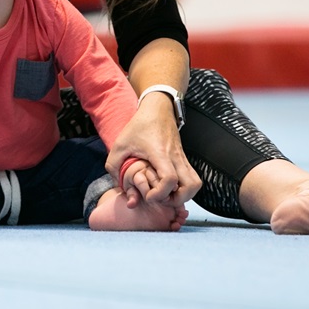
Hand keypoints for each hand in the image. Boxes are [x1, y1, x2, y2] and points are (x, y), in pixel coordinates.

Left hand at [106, 92, 200, 206]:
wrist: (157, 109)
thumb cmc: (139, 126)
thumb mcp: (120, 143)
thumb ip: (113, 165)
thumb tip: (118, 184)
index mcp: (160, 153)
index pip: (169, 179)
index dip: (160, 193)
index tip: (148, 195)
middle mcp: (175, 157)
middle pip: (191, 186)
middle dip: (178, 199)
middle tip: (161, 198)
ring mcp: (182, 158)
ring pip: (196, 183)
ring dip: (184, 195)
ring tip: (166, 195)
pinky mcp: (184, 159)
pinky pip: (192, 178)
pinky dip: (184, 187)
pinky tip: (168, 187)